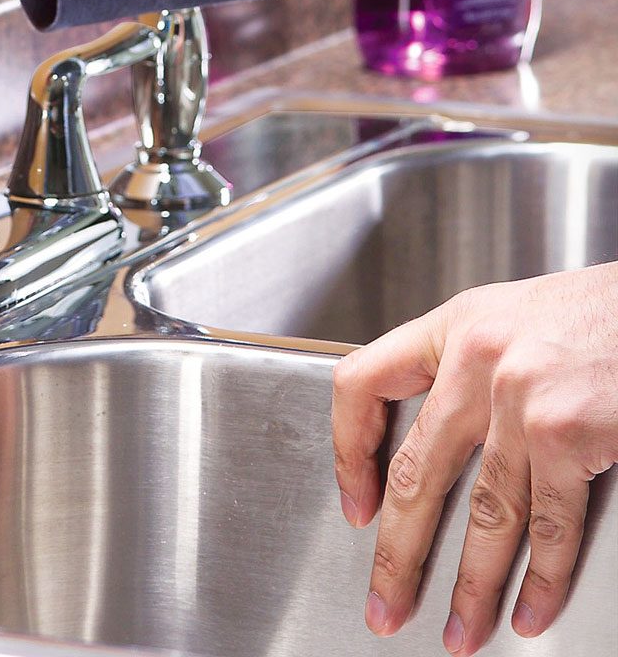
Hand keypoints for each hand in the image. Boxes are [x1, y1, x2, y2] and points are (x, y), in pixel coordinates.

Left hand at [332, 264, 617, 654]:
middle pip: (415, 470)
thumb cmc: (599, 314)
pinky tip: (528, 611)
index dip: (347, 449)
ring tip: (459, 631)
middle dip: (398, 550)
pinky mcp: (567, 434)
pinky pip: (549, 524)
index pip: (361, 382)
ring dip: (470, 585)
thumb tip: (439, 441)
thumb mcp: (514, 319)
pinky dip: (541, 579)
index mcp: (454, 325)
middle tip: (385, 601)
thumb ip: (471, 367)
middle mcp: (477, 357)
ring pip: (483, 512)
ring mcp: (520, 398)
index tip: (355, 503)